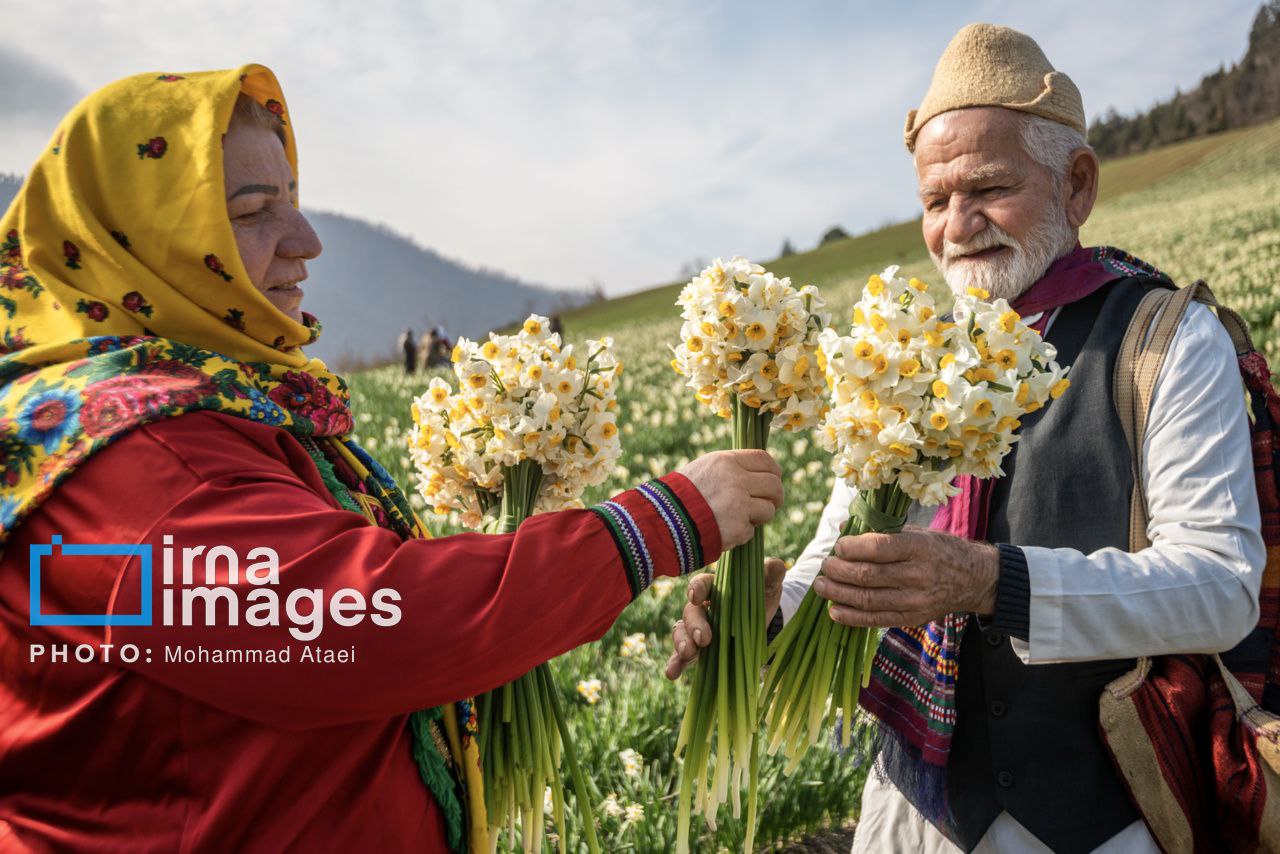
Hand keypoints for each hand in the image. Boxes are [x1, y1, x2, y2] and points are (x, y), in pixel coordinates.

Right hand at [664, 557, 786, 679]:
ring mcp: (697, 628)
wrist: (764, 621)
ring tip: (686, 653)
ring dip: (681, 642)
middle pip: (691, 612)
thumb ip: (771, 572)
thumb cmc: (761, 596)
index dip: (696, 589)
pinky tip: (672, 672)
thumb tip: (776, 564)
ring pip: (682, 632)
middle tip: (704, 638)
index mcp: (716, 587)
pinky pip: (682, 654)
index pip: (702, 584)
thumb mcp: (769, 585)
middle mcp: (702, 607)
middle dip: (694, 625)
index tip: (696, 596)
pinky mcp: (698, 648)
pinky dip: (676, 662)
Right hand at [678, 450, 783, 549]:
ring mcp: (738, 504)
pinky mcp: (738, 528)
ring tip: (740, 519)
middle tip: (769, 504)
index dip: (773, 471)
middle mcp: (736, 479)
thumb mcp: (702, 469)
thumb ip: (730, 468)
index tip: (773, 479)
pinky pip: (751, 531)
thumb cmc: (679, 496)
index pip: (764, 460)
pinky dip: (741, 534)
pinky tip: (723, 531)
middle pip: (774, 485)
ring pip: (768, 510)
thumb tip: (757, 473)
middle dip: (775, 497)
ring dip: (758, 517)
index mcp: (726, 461)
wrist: (660, 522)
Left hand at [813, 526, 998, 627]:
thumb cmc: (939, 550)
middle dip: (839, 571)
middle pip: (869, 575)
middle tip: (825, 566)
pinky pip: (877, 620)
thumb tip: (843, 526)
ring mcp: (915, 600)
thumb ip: (880, 531)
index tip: (838, 546)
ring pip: (868, 599)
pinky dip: (852, 617)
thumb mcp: (916, 532)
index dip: (852, 548)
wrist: (973, 579)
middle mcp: (918, 574)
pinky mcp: (912, 618)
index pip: (878, 548)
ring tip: (821, 586)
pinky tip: (834, 610)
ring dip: (839, 594)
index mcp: (919, 547)